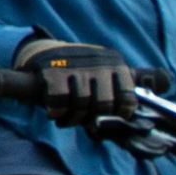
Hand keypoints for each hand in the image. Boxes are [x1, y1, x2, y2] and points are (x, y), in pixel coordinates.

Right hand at [10, 37, 135, 120]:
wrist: (44, 53)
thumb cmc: (79, 74)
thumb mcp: (103, 75)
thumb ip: (119, 93)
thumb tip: (131, 119)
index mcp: (115, 64)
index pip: (127, 98)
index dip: (118, 114)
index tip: (108, 119)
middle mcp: (98, 61)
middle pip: (104, 104)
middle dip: (92, 118)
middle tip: (84, 121)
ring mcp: (75, 64)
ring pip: (82, 103)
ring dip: (73, 118)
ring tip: (67, 118)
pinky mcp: (52, 70)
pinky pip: (59, 101)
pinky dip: (57, 111)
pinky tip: (55, 112)